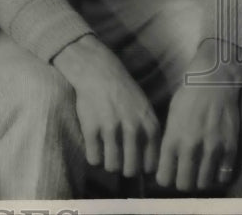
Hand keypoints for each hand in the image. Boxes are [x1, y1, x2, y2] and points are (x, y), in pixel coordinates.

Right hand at [53, 34, 160, 177]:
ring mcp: (111, 129)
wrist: (98, 71)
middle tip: (119, 161)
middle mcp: (133, 130)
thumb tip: (149, 165)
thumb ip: (149, 134)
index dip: (142, 167)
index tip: (135, 163)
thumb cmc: (123, 91)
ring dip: (109, 164)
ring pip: (112, 167)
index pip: (150, 165)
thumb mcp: (145, 110)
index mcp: (150, 127)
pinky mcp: (91, 128)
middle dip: (124, 169)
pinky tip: (94, 148)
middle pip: (131, 170)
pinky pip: (94, 159)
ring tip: (106, 154)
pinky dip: (94, 157)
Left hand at [155, 40, 241, 190]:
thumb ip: (170, 141)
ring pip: (204, 184)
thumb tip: (167, 162)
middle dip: (182, 182)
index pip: (164, 177)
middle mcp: (191, 147)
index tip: (167, 174)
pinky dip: (219, 175)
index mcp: (172, 139)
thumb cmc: (187, 97)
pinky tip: (215, 167)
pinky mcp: (231, 149)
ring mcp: (213, 149)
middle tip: (184, 174)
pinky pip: (224, 176)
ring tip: (199, 171)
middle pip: (184, 185)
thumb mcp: (170, 118)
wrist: (213, 83)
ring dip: (201, 180)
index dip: (164, 178)